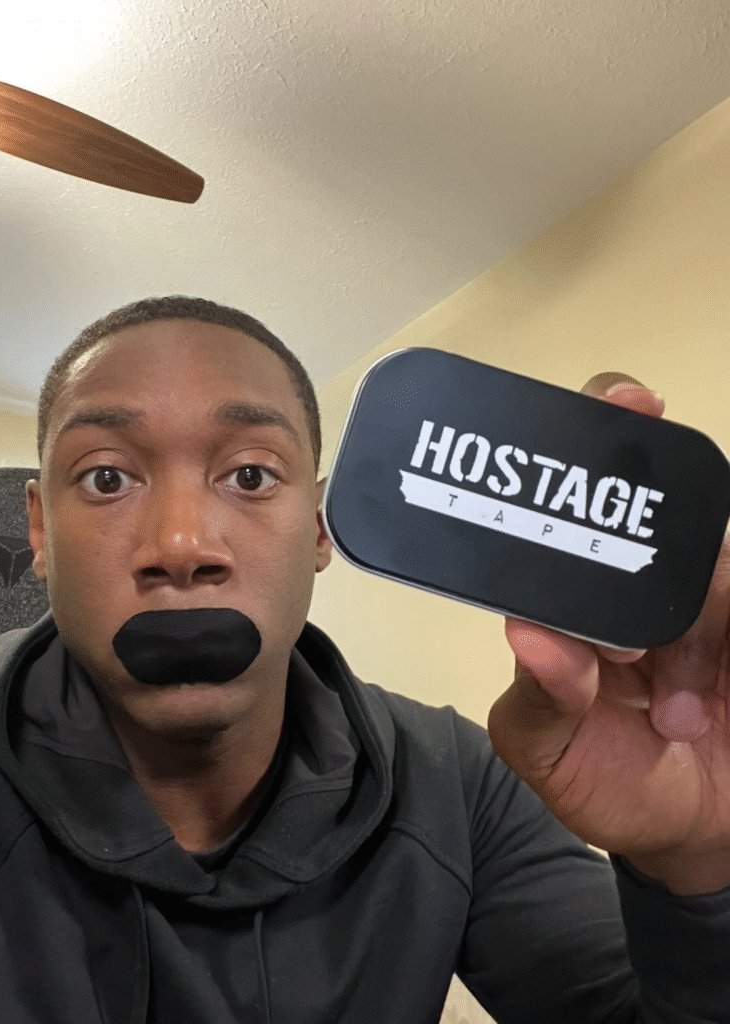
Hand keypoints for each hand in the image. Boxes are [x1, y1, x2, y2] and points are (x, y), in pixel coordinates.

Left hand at [488, 373, 729, 894]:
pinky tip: (706, 696)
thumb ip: (540, 694)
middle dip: (667, 535)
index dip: (605, 430)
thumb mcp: (549, 747)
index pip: (589, 487)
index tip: (628, 401)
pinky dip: (725, 638)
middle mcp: (650, 577)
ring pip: (720, 563)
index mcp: (583, 586)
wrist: (689, 834)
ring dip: (696, 634)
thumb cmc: (606, 777)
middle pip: (673, 505)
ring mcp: (715, 600)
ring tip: (672, 709)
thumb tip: (529, 633)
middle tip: (641, 637)